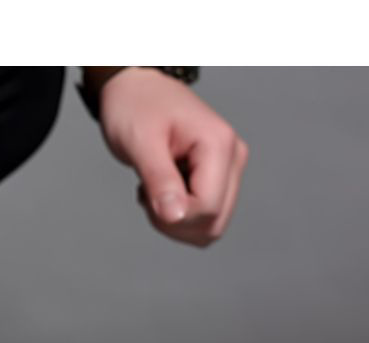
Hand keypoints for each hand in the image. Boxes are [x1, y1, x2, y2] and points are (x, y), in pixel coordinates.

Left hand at [98, 67, 247, 245]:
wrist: (135, 89)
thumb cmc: (135, 107)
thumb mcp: (140, 143)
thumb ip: (159, 180)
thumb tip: (175, 217)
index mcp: (219, 145)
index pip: (207, 209)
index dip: (174, 217)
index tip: (145, 195)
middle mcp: (233, 158)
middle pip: (213, 223)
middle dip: (174, 223)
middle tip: (147, 194)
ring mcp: (228, 169)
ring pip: (210, 226)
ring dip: (174, 221)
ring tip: (154, 189)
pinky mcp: (218, 178)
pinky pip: (202, 217)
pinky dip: (177, 216)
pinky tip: (162, 190)